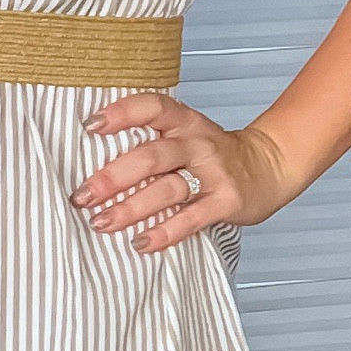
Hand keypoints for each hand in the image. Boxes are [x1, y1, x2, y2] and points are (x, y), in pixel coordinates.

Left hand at [69, 93, 297, 254]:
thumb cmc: (213, 154)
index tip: (90, 125)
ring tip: (102, 222)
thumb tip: (91, 162)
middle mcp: (197, 143)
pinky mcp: (225, 202)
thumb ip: (150, 141)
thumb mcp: (185, 134)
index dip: (122, 113)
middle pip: (151, 156)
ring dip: (131, 208)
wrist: (268, 166)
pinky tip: (141, 243)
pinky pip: (191, 218)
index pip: (152, 107)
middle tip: (82, 196)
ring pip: (167, 189)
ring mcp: (213, 173)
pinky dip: (165, 232)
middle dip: (113, 177)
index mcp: (183, 122)